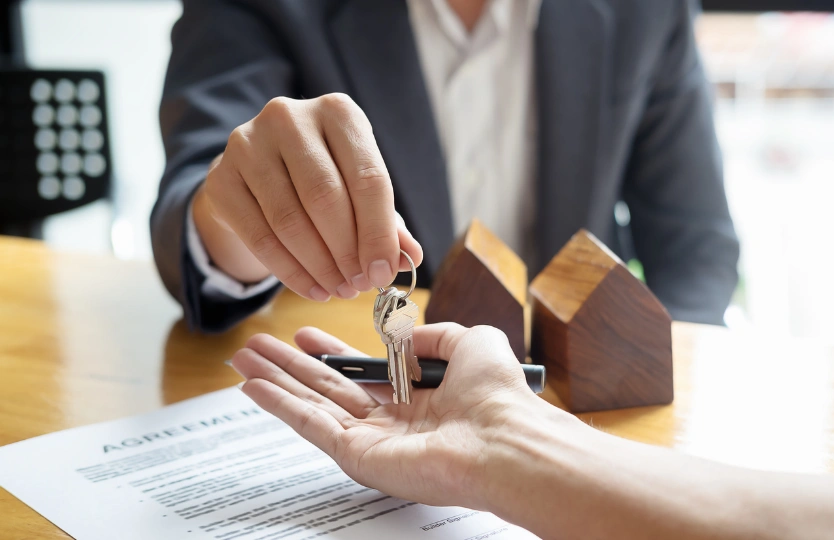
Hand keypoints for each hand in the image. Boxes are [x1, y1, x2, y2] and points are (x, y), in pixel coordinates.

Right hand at [193, 93, 422, 299]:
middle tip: (359, 285)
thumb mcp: (360, 190)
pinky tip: (312, 288)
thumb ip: (388, 221)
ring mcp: (248, 143)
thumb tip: (411, 257)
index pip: (368, 178)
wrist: (259, 170)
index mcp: (338, 112)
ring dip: (320, 266)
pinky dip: (290, 271)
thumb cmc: (325, 177)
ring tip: (339, 290)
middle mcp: (290, 117)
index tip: (384, 273)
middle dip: (348, 252)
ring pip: (290, 220)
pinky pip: (260, 236)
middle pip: (325, 198)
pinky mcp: (222, 177)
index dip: (378, 233)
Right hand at [229, 324, 542, 508]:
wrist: (504, 437)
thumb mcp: (472, 342)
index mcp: (418, 398)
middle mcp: (392, 422)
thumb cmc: (497, 395)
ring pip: (312, 405)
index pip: (363, 373)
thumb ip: (435, 334)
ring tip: (242, 359)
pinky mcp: (358, 457)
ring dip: (275, 382)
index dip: (331, 352)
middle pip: (328, 388)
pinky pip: (311, 426)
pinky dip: (279, 405)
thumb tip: (407, 335)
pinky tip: (253, 387)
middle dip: (290, 366)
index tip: (304, 333)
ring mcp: (372, 441)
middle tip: (256, 346)